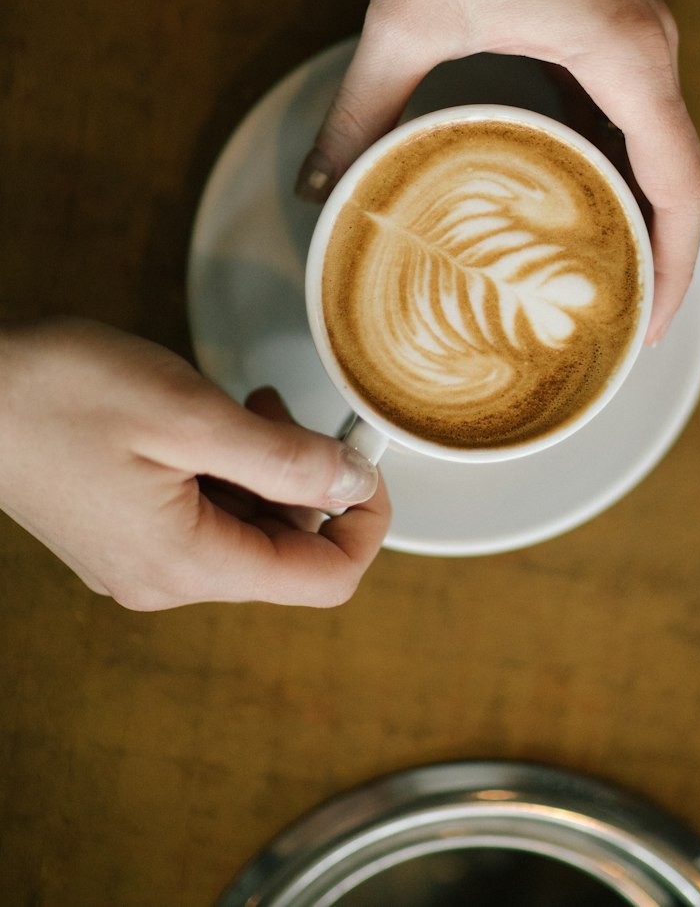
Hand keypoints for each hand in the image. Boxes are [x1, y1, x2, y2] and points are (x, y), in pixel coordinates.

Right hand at [0, 318, 388, 608]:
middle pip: (286, 551)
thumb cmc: (61, 392)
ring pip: (247, 528)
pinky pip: (205, 514)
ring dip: (265, 468)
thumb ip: (283, 458)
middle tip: (280, 409)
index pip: (323, 581)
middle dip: (307, 480)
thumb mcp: (190, 415)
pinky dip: (225, 469)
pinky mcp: (122, 532)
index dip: (364, 522)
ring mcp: (139, 559)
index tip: (364, 460)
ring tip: (242, 405)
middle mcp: (164, 579)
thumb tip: (355, 484)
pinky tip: (206, 420)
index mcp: (186, 562)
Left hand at [297, 0, 699, 342]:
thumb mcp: (406, 19)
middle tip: (613, 322)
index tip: (650, 329)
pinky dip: (621, 163)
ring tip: (597, 274)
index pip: (682, 186)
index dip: (676, 267)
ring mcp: (641, 31)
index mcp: (626, 57)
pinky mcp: (618, 17)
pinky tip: (577, 194)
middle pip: (682, 176)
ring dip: (641, 209)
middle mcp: (653, 48)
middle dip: (658, 254)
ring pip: (662, 144)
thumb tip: (321, 188)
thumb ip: (362, 111)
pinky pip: (638, 110)